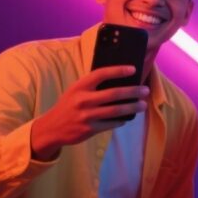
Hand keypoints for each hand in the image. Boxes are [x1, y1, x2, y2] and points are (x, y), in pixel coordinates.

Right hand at [31, 65, 149, 160]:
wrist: (52, 128)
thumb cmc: (69, 105)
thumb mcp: (75, 91)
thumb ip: (92, 85)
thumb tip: (120, 80)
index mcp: (79, 86)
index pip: (101, 74)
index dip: (118, 70)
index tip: (133, 69)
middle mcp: (82, 100)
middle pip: (114, 93)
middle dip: (133, 91)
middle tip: (145, 90)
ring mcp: (86, 115)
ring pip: (116, 110)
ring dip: (133, 107)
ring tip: (143, 105)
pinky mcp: (89, 129)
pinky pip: (112, 123)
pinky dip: (122, 120)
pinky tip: (128, 117)